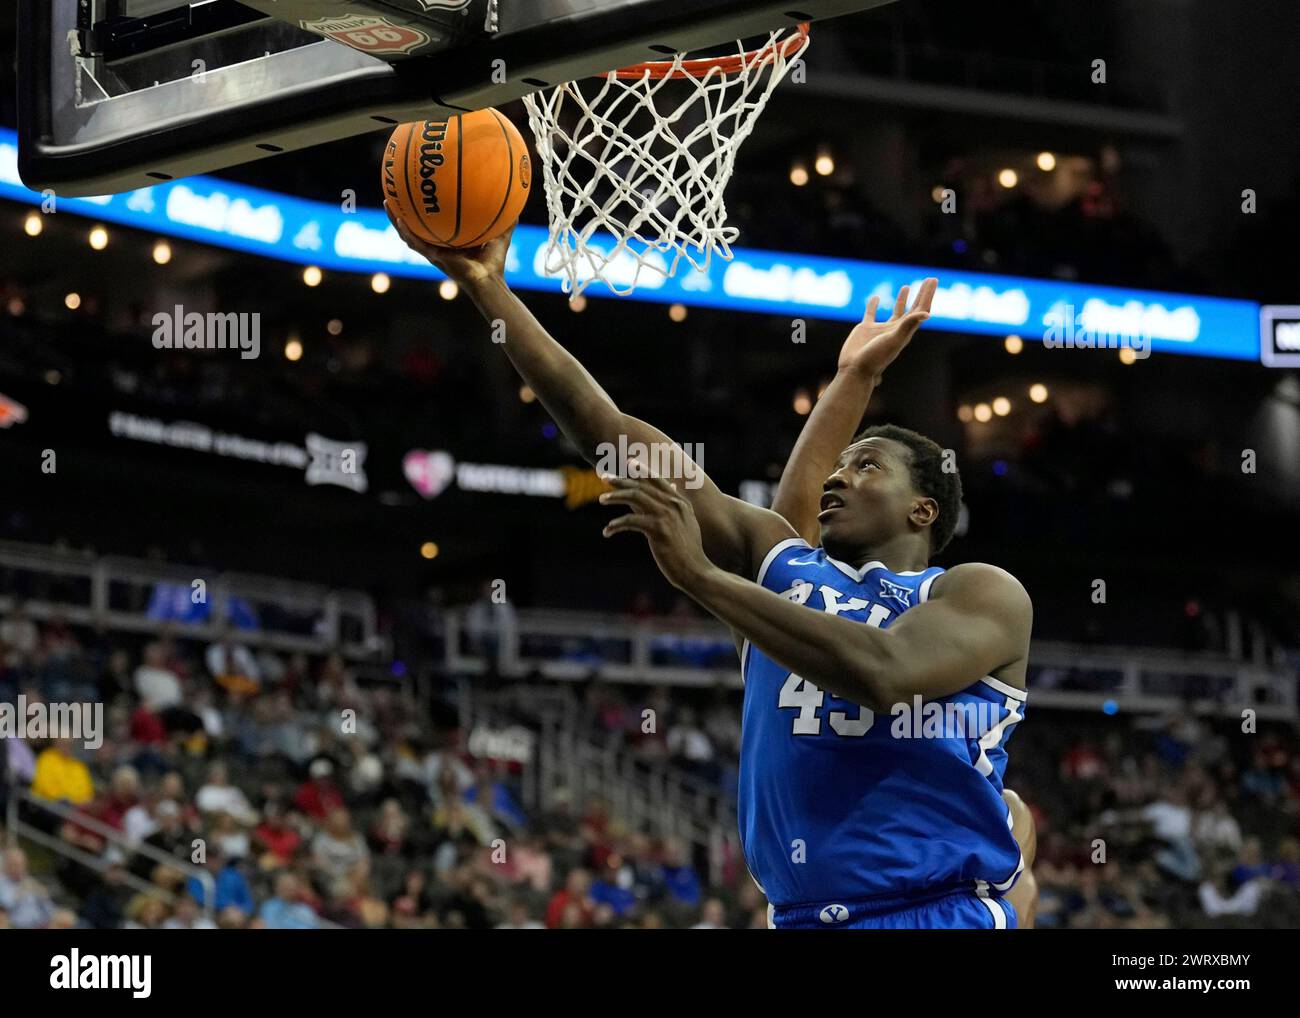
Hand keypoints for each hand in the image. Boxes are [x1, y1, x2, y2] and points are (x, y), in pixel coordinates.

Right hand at [384, 200, 512, 285]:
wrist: (489, 281)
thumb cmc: (495, 263)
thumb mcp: (500, 235)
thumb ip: (506, 219)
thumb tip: (517, 200)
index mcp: (449, 241)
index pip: (434, 222)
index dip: (425, 209)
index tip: (420, 192)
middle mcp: (438, 246)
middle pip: (416, 226)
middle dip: (404, 210)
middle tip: (395, 193)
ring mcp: (433, 252)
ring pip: (408, 234)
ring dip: (396, 218)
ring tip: (387, 202)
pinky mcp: (433, 258)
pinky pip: (415, 243)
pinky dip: (405, 231)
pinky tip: (398, 218)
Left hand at [599, 469, 711, 590]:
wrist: (696, 571)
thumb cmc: (688, 551)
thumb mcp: (686, 523)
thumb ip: (676, 507)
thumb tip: (670, 490)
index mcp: (680, 502)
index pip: (657, 479)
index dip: (641, 470)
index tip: (627, 464)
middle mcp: (674, 504)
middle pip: (642, 485)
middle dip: (621, 480)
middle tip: (604, 478)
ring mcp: (667, 516)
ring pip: (635, 496)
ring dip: (615, 496)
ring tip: (602, 499)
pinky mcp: (658, 530)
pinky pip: (630, 521)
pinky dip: (616, 525)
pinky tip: (607, 531)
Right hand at [837, 277, 937, 384]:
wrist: (855, 369)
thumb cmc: (875, 357)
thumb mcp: (894, 340)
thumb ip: (908, 325)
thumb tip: (927, 314)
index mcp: (905, 332)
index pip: (921, 310)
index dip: (928, 295)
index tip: (932, 279)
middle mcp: (896, 330)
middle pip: (913, 309)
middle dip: (922, 294)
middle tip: (929, 279)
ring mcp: (881, 329)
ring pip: (896, 311)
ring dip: (902, 299)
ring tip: (906, 287)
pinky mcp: (866, 329)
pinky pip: (871, 313)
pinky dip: (873, 304)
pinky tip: (876, 298)